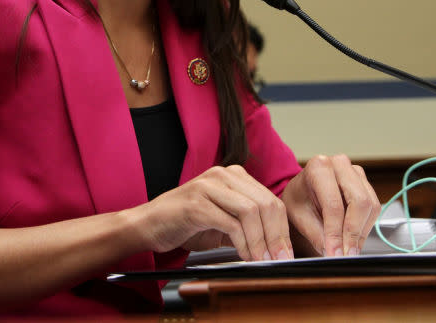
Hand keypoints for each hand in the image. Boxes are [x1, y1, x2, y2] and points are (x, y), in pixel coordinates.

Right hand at [133, 165, 293, 261]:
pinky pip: (230, 223)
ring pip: (251, 212)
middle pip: (265, 204)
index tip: (286, 253)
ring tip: (261, 261)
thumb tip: (279, 246)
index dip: (283, 229)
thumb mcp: (224, 220)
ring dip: (261, 242)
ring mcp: (207, 187)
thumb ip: (248, 224)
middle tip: (278, 260)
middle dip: (276, 237)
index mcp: (232, 176)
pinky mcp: (195, 203)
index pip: (271, 200)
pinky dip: (242, 244)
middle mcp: (222, 175)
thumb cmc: (186, 224)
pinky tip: (243, 256)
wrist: (149, 224)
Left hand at [281, 154, 380, 256]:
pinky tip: (354, 239)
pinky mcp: (366, 184)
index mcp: (318, 167)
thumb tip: (334, 253)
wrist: (302, 191)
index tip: (335, 253)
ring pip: (371, 206)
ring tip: (349, 250)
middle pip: (359, 202)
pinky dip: (366, 227)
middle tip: (346, 255)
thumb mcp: (298, 216)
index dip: (336, 233)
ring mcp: (356, 173)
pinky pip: (374, 208)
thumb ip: (316, 234)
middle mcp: (340, 165)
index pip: (333, 205)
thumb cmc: (298, 199)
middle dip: (353, 233)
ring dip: (362, 232)